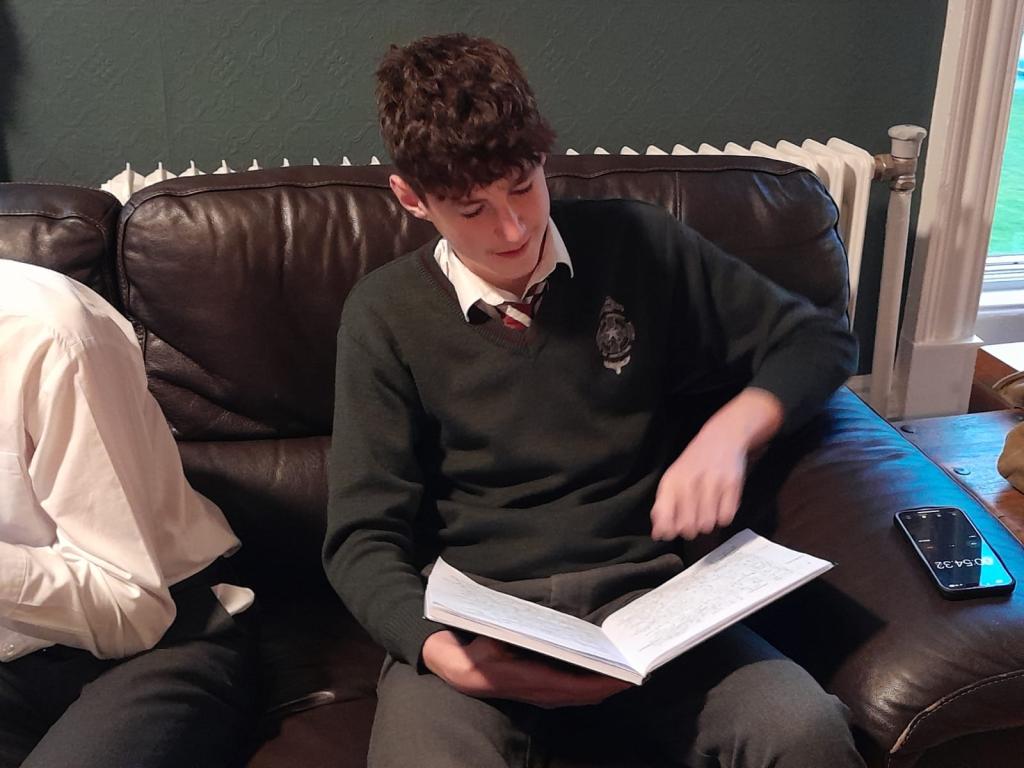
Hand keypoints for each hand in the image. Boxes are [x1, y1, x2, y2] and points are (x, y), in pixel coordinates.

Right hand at [422, 630, 631, 707]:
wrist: (454, 668)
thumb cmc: (476, 647)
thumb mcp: (495, 637)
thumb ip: (520, 634)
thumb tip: (545, 625)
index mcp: (531, 679)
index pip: (578, 687)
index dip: (605, 683)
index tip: (628, 674)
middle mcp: (540, 692)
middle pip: (587, 694)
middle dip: (612, 684)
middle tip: (637, 667)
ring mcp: (540, 695)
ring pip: (582, 696)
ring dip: (604, 686)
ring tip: (625, 668)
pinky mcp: (539, 692)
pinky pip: (573, 693)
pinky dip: (591, 686)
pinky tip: (603, 672)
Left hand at [650, 388, 782, 540]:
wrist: (722, 438)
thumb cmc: (693, 464)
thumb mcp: (672, 480)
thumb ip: (662, 508)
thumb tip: (658, 535)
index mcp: (671, 483)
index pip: (665, 519)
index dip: (668, 531)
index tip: (673, 530)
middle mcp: (689, 483)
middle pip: (688, 528)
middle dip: (691, 530)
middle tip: (694, 519)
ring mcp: (712, 484)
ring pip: (707, 525)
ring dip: (708, 523)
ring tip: (708, 510)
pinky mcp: (732, 485)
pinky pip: (726, 517)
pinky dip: (724, 516)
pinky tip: (721, 504)